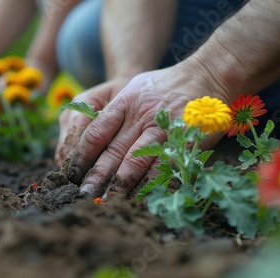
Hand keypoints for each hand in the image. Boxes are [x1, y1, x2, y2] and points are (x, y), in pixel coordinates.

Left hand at [67, 62, 232, 198]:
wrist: (206, 74)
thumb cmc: (164, 85)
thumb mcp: (133, 88)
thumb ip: (112, 111)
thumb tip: (86, 134)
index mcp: (124, 102)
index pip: (96, 133)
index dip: (81, 155)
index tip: (72, 172)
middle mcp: (140, 116)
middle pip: (112, 151)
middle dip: (96, 175)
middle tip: (83, 193)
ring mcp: (162, 129)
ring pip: (135, 161)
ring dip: (120, 184)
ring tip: (107, 200)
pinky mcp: (182, 141)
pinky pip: (163, 166)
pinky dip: (149, 184)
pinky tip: (138, 197)